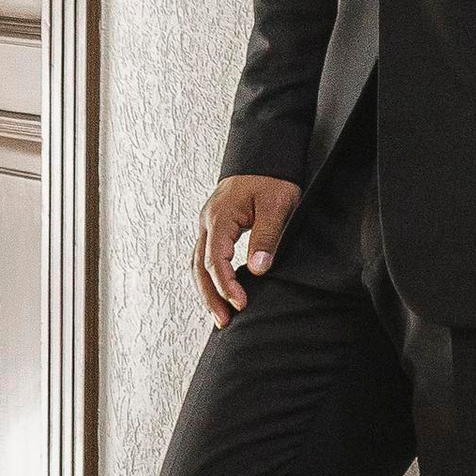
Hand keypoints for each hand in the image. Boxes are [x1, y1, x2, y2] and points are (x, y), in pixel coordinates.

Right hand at [195, 175, 297, 325]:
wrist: (265, 154)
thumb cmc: (273, 177)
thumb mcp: (277, 205)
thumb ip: (266, 237)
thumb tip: (257, 271)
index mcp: (220, 217)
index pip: (216, 260)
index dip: (227, 285)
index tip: (241, 304)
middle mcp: (208, 222)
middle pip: (200, 266)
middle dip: (211, 296)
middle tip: (224, 321)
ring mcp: (208, 223)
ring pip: (199, 263)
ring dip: (208, 289)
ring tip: (221, 314)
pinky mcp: (215, 225)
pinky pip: (206, 255)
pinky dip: (210, 276)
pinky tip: (222, 290)